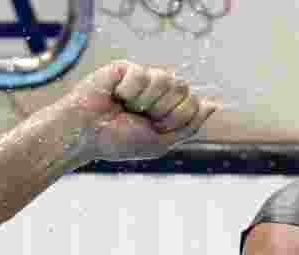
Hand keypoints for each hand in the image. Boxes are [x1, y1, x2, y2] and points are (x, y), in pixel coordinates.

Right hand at [58, 60, 218, 161]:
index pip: (194, 104)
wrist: (84, 135)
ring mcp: (144, 78)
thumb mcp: (161, 142)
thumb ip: (189, 125)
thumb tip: (214, 106)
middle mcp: (159, 91)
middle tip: (138, 117)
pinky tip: (115, 95)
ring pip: (167, 78)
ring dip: (146, 101)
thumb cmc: (118, 141)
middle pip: (184, 88)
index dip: (175, 119)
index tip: (153, 128)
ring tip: (126, 107)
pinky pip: (142, 74)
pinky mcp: (127, 68)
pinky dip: (129, 91)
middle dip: (163, 110)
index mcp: (169, 108)